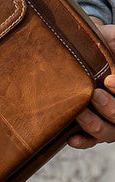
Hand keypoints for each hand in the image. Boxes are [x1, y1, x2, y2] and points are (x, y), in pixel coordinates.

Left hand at [68, 19, 114, 148]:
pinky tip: (71, 138)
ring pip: (109, 133)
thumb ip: (114, 45)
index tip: (109, 80)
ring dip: (95, 126)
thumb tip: (113, 50)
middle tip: (94, 94)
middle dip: (111, 109)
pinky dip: (83, 141)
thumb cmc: (105, 43)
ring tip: (80, 114)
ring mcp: (109, 119)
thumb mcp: (113, 39)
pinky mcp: (91, 127)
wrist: (84, 48)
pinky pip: (91, 140)